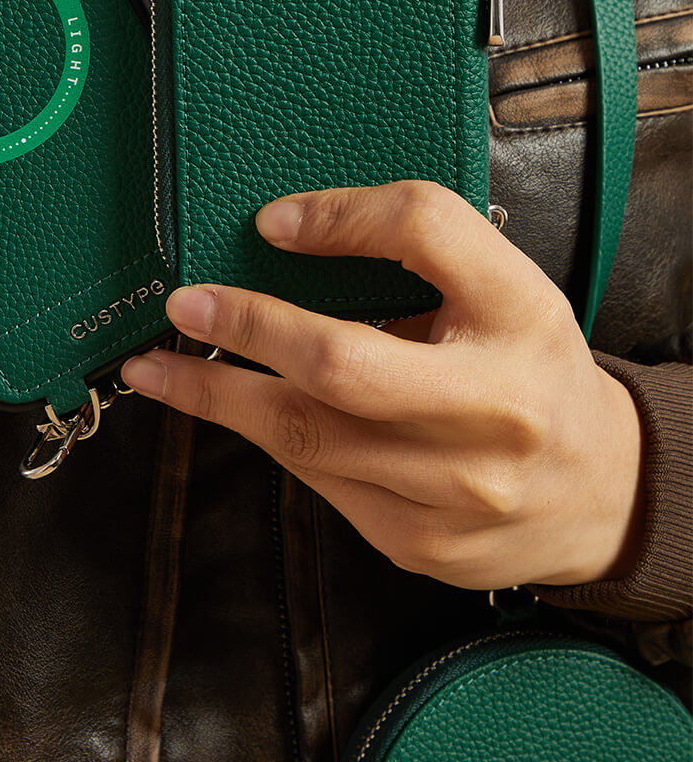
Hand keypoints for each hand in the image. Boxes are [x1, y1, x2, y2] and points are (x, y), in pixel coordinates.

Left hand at [122, 182, 645, 590]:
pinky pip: (319, 482)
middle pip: (342, 364)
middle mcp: (492, 409)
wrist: (600, 493)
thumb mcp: (499, 286)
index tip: (271, 223)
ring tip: (160, 368)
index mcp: (519, 317)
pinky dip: (271, 439)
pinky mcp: (418, 542)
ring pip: (309, 437)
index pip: (425, 232)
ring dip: (219, 397)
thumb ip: (412, 240)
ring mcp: (453, 491)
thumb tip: (285, 229)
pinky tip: (241, 411)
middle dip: (247, 331)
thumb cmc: (530, 370)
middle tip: (184, 305)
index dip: (341, 219)